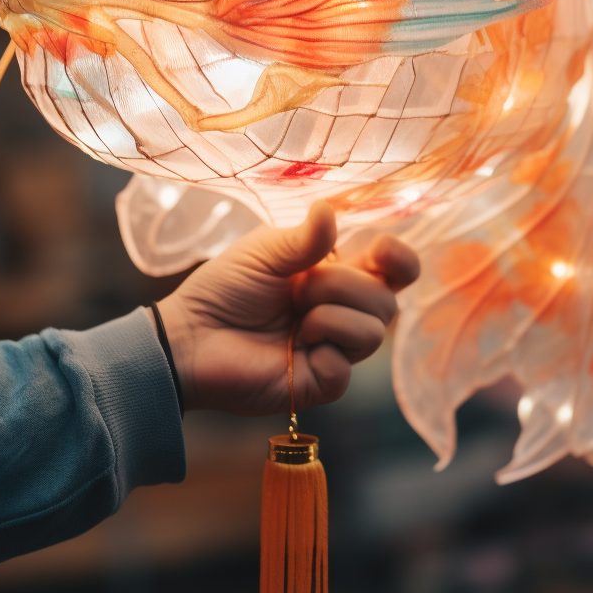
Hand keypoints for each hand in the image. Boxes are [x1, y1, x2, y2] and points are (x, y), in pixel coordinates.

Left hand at [155, 202, 419, 416]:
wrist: (192, 337)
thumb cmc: (225, 290)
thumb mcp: (266, 253)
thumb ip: (305, 238)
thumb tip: (330, 210)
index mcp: (338, 277)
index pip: (395, 271)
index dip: (400, 260)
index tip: (381, 251)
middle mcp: (344, 313)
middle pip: (387, 301)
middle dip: (344, 287)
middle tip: (298, 290)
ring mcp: (337, 350)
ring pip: (374, 333)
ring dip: (330, 317)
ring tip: (294, 320)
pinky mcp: (324, 382)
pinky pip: (347, 366)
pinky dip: (322, 351)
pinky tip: (293, 349)